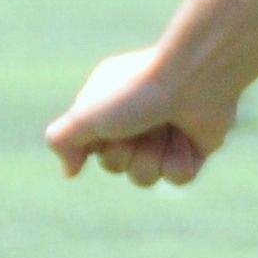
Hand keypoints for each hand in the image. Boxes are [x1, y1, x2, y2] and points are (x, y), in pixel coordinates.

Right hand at [47, 45, 240, 187]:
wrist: (193, 79)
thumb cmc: (135, 92)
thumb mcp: (84, 114)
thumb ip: (62, 141)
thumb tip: (70, 172)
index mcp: (106, 107)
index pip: (89, 149)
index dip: (97, 143)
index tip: (108, 121)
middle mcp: (134, 120)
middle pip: (115, 166)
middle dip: (126, 151)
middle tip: (141, 123)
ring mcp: (165, 135)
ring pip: (146, 177)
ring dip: (152, 156)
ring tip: (167, 128)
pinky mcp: (194, 147)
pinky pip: (178, 178)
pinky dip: (181, 161)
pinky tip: (188, 138)